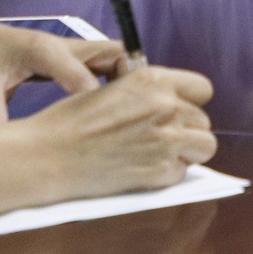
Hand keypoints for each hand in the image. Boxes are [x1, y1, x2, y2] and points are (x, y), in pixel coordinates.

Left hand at [0, 11, 131, 125]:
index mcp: (43, 50)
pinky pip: (103, 65)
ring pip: (114, 57)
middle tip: (141, 113)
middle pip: (113, 54)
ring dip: (128, 80)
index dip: (99, 99)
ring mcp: (68, 49)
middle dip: (131, 80)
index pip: (82, 73)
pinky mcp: (68, 57)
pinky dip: (117, 81)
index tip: (115, 123)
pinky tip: (120, 106)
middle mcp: (63, 45)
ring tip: (138, 112)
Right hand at [24, 64, 216, 194]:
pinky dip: (167, 173)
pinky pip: (182, 172)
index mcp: (153, 81)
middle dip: (186, 128)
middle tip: (159, 136)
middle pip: (203, 120)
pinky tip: (142, 167)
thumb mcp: (112, 88)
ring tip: (159, 152)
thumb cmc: (70, 121)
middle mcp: (166, 107)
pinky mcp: (160, 172)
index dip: (190, 99)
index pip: (201, 88)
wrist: (48, 155)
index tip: (180, 107)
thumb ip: (147, 92)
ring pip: (205, 146)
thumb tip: (170, 98)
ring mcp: (166, 141)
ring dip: (187, 150)